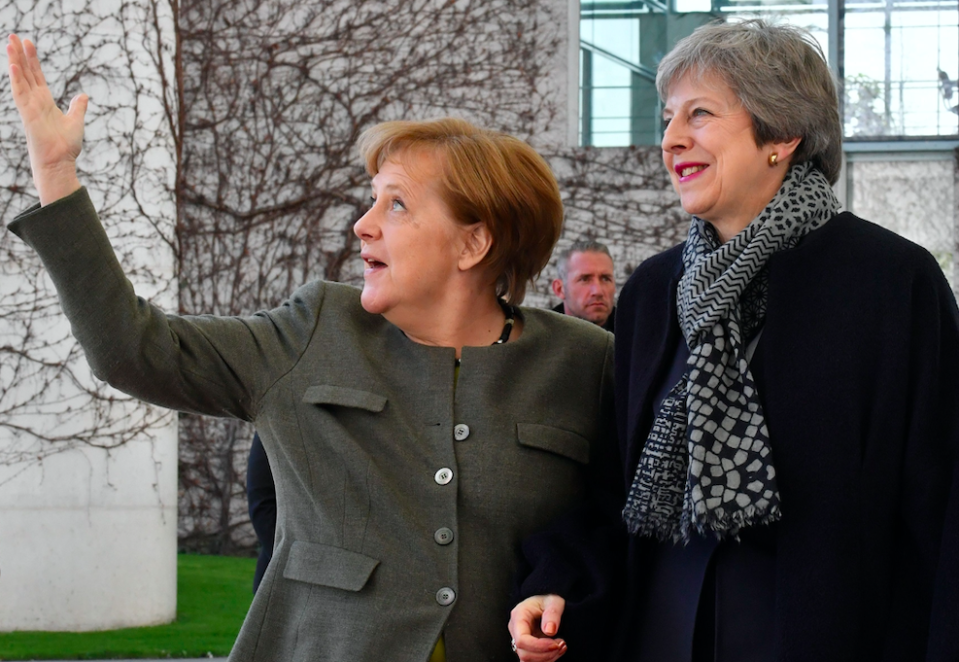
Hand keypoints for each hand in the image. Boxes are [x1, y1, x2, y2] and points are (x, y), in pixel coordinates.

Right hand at [6, 34, 85, 204]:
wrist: (60, 162)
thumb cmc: (66, 146)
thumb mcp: (75, 122)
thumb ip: (77, 108)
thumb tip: (83, 95)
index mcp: (45, 102)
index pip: (37, 76)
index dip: (33, 60)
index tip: (28, 43)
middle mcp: (35, 102)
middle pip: (26, 73)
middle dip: (20, 54)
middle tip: (13, 35)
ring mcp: (30, 107)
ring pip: (20, 79)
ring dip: (15, 61)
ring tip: (10, 43)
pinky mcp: (28, 115)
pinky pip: (20, 94)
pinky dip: (17, 80)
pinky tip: (14, 65)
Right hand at [508, 594, 567, 661]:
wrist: (547, 600)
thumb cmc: (548, 598)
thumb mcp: (554, 601)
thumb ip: (552, 614)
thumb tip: (549, 631)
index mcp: (518, 616)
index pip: (522, 640)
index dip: (538, 647)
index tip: (556, 644)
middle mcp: (516, 630)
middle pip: (524, 653)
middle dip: (545, 654)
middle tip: (562, 644)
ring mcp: (520, 640)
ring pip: (527, 660)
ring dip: (547, 658)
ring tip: (562, 646)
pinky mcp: (527, 647)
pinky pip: (533, 660)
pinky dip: (546, 659)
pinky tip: (557, 651)